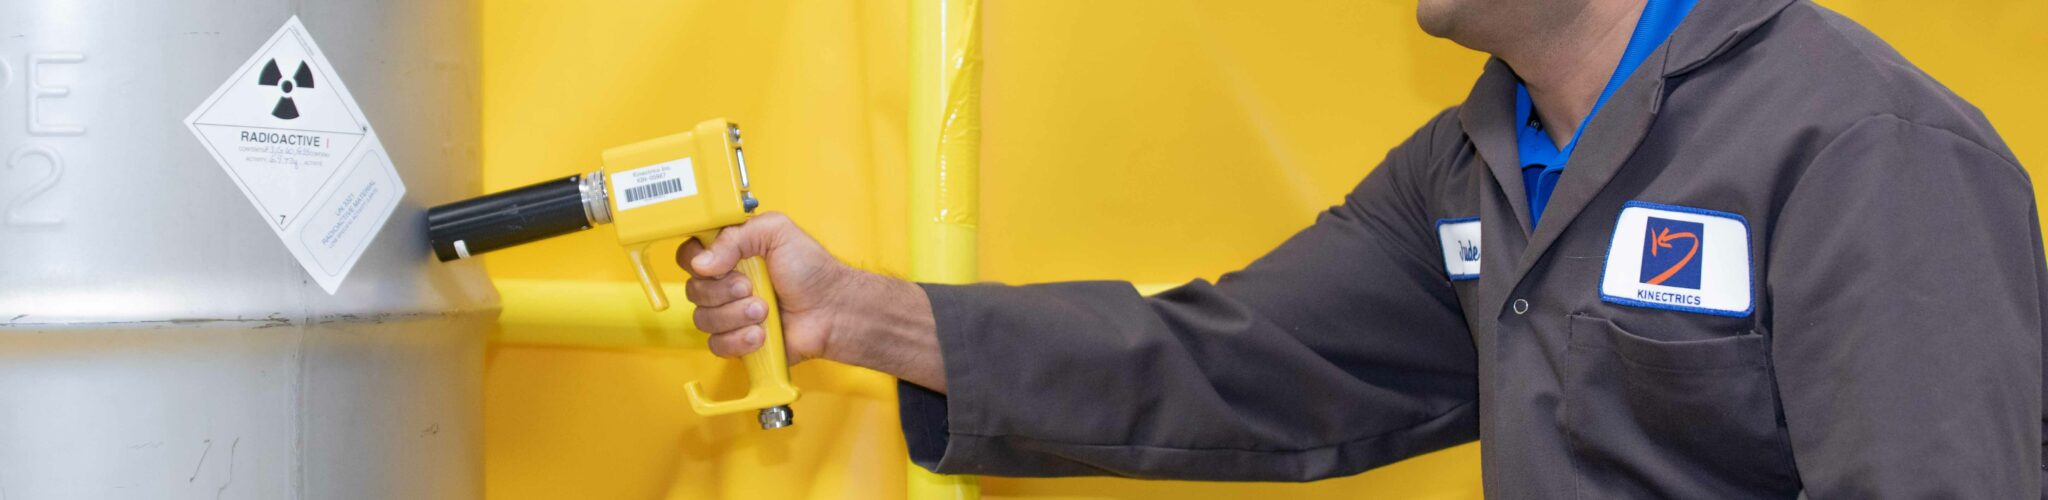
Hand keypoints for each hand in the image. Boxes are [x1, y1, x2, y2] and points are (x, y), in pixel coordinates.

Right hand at [676, 212, 949, 390]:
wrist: (833, 310)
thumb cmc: (812, 269)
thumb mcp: (776, 232)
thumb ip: (735, 236)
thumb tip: (701, 263)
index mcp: (729, 252)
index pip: (688, 256)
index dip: (697, 262)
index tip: (720, 265)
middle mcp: (724, 283)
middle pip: (693, 290)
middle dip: (724, 292)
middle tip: (752, 287)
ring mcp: (729, 313)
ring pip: (703, 319)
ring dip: (736, 316)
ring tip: (765, 311)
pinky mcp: (737, 340)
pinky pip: (717, 345)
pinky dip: (740, 340)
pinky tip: (762, 334)